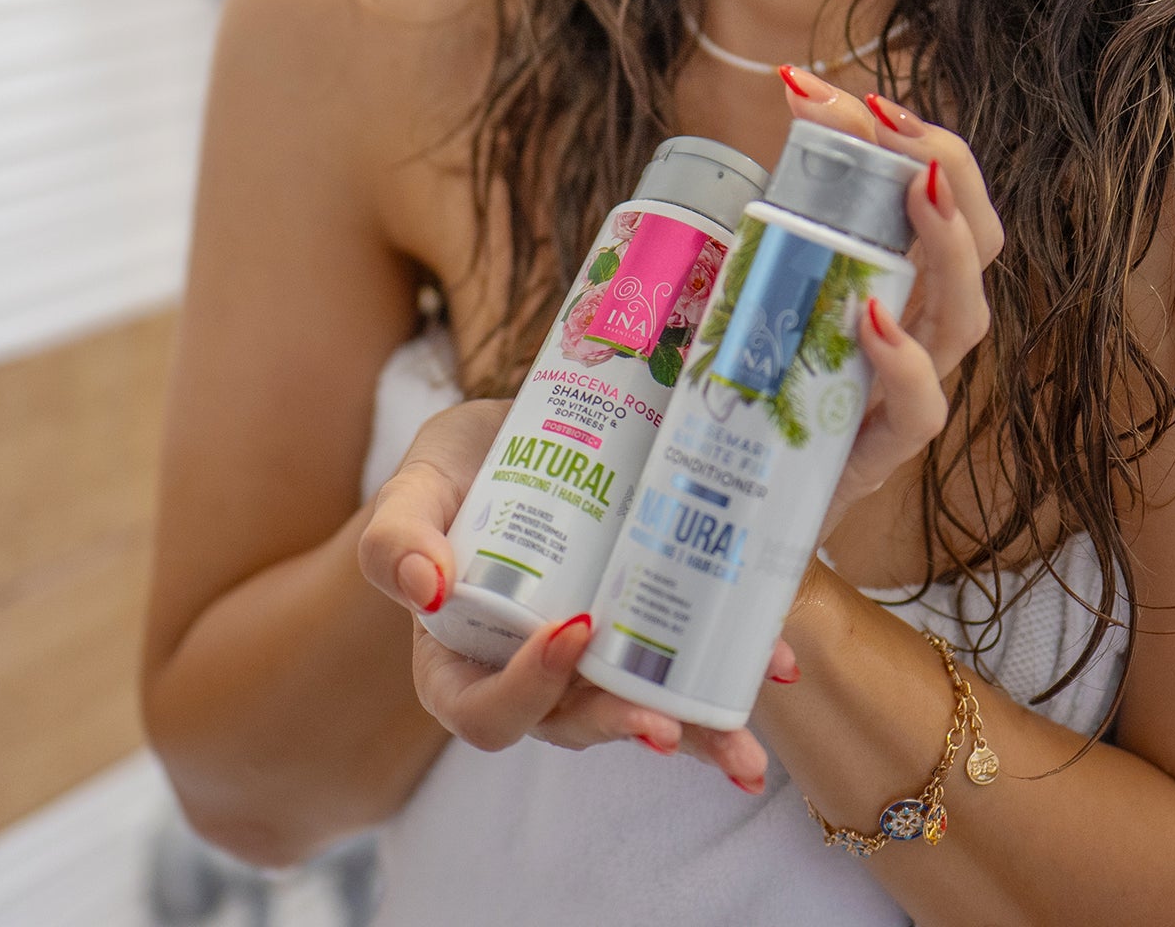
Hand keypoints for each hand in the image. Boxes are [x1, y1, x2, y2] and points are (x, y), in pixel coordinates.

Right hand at [356, 396, 779, 788]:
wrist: (526, 425)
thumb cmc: (457, 468)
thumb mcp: (415, 486)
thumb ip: (397, 535)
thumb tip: (423, 587)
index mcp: (463, 659)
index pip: (484, 711)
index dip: (526, 690)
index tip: (571, 630)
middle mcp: (534, 672)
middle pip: (575, 722)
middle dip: (626, 726)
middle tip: (667, 724)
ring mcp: (596, 656)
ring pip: (641, 708)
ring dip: (696, 733)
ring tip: (743, 749)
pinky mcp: (647, 626)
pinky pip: (689, 662)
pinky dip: (734, 668)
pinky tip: (778, 664)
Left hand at [776, 66, 1001, 539]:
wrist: (715, 502)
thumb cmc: (748, 377)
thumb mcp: (758, 275)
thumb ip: (785, 196)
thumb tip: (791, 88)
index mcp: (900, 281)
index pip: (939, 200)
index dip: (919, 142)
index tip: (857, 95)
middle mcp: (917, 333)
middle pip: (977, 247)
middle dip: (947, 171)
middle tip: (890, 121)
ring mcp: (902, 395)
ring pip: (966, 319)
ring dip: (947, 247)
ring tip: (914, 191)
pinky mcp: (872, 456)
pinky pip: (918, 412)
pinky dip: (905, 363)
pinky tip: (873, 318)